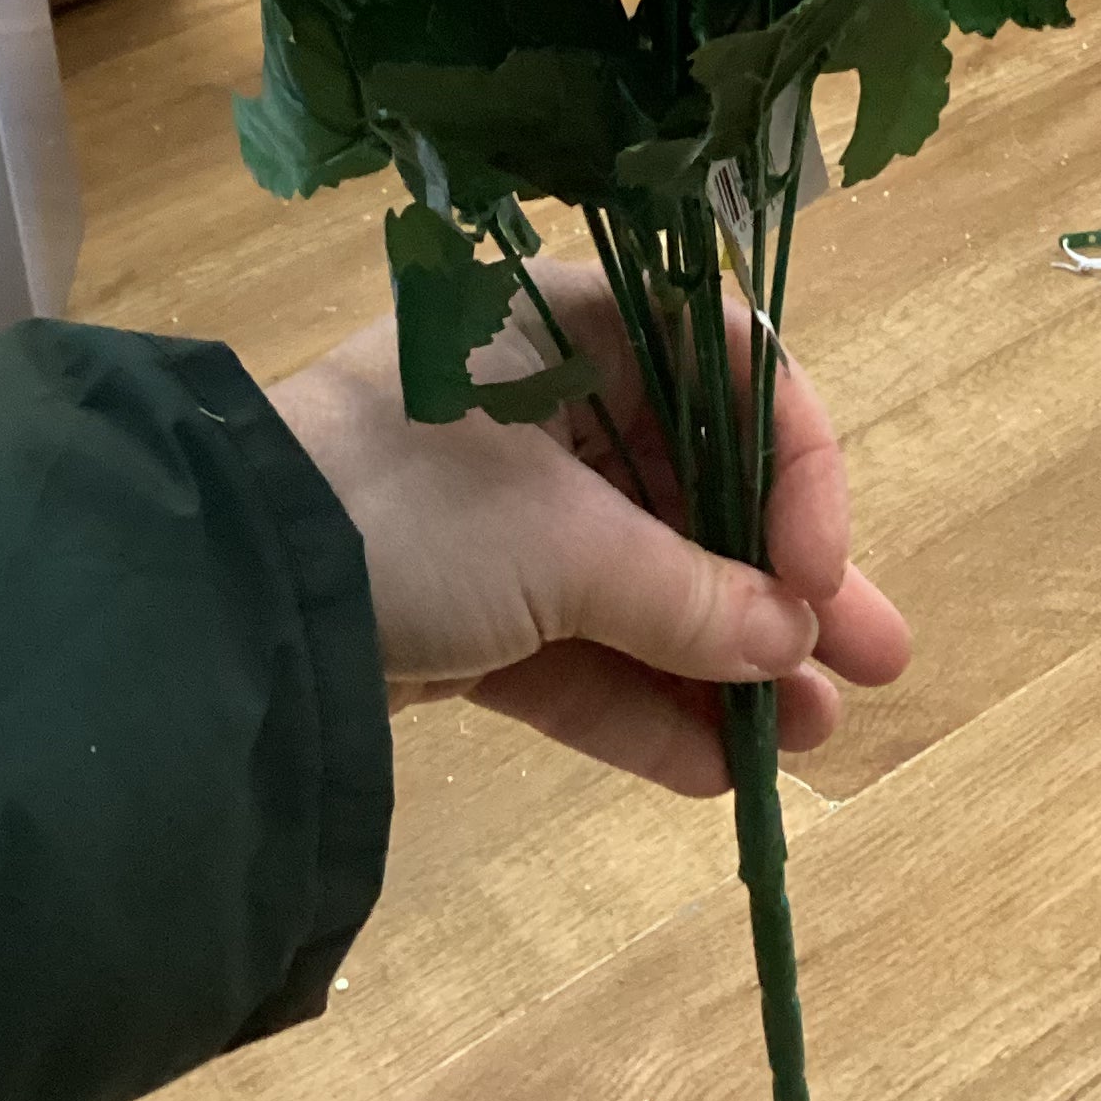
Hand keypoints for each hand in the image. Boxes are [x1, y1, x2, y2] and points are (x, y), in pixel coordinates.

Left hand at [268, 263, 908, 796]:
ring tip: (809, 743)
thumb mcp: (566, 549)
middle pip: (693, 485)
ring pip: (639, 582)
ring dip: (724, 660)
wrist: (223, 599)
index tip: (818, 567)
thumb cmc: (408, 512)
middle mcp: (536, 402)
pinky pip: (573, 649)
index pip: (725, 363)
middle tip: (877, 665)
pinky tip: (718, 774)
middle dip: (782, 585)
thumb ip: (691, 597)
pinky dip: (638, 704)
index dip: (793, 463)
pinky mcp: (455, 608)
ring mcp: (493, 511)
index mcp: (562, 326)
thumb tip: (792, 642)